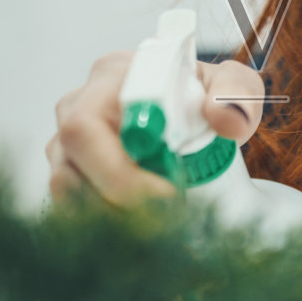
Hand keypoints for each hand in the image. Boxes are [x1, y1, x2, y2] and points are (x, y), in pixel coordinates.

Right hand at [46, 49, 264, 205]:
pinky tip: (142, 222)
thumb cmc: (207, 97)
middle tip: (167, 217)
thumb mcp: (235, 87)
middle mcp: (77, 106)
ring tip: (160, 217)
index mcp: (112, 77)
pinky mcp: (68, 172)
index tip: (169, 194)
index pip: (85, 128)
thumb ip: (237, 96)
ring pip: (65, 194)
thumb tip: (223, 118)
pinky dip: (104, 223)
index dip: (120, 173)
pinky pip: (70, 207)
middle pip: (67, 169)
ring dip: (110, 216)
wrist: (196, 112)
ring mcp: (66, 142)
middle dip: (116, 205)